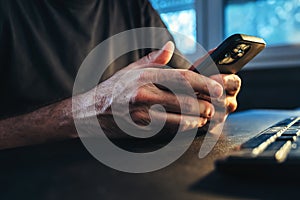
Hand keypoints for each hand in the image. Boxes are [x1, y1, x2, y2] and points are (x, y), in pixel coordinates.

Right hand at [74, 41, 224, 137]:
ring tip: (205, 115)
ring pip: (182, 118)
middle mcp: (145, 94)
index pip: (183, 77)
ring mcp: (143, 113)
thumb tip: (170, 46)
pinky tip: (192, 125)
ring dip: (199, 118)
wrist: (92, 113)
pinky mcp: (142, 129)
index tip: (218, 88)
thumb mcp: (131, 69)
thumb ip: (153, 59)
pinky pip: (171, 130)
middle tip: (216, 105)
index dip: (205, 83)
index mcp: (146, 75)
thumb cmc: (113, 90)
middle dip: (206, 104)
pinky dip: (186, 128)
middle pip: (187, 100)